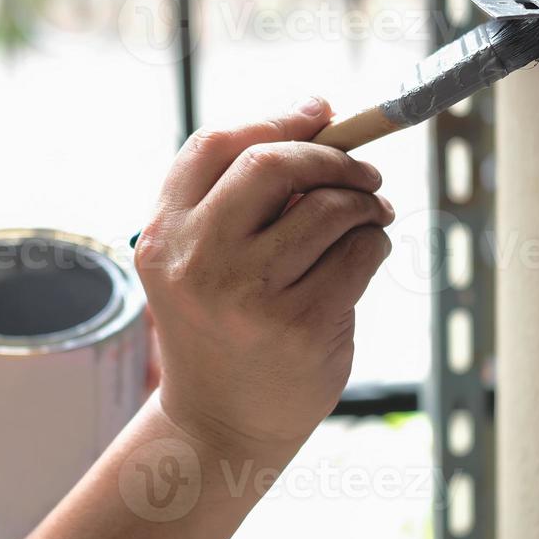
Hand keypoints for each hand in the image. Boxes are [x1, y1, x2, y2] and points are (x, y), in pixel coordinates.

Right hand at [133, 98, 392, 461]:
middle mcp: (199, 262)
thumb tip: (319, 118)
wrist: (220, 426)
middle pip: (273, 164)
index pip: (216, 146)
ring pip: (328, 208)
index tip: (321, 112)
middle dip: (330, 156)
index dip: (276, 120)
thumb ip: (238, 200)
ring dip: (364, 201)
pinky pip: (360, 252)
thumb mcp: (199, 263)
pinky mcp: (303, 325)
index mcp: (163, 236)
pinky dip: (375, 243)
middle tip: (362, 170)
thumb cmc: (221, 329)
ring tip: (371, 215)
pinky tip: (367, 254)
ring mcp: (251, 295)